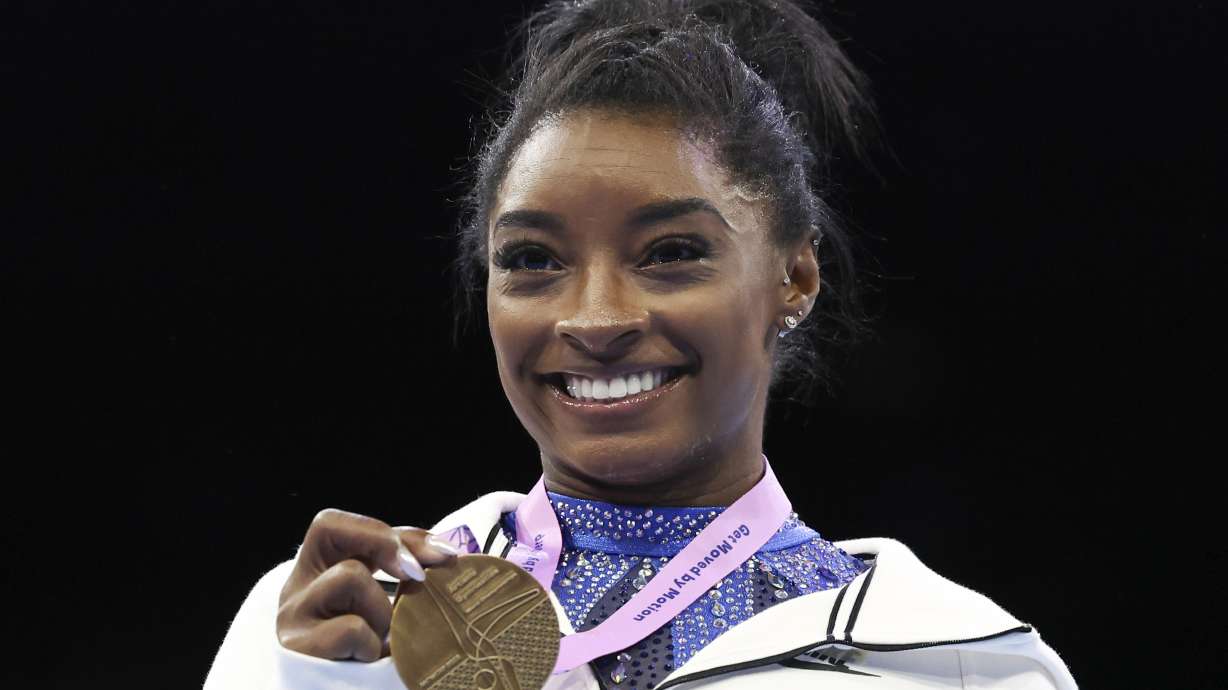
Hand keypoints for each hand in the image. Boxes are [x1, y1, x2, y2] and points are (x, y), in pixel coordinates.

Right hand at [276, 508, 459, 660]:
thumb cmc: (367, 651)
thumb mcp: (383, 605)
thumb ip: (403, 574)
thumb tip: (449, 556)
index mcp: (318, 569)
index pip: (343, 522)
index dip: (395, 532)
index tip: (443, 556)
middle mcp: (297, 585)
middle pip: (326, 526)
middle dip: (384, 543)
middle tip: (417, 576)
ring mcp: (292, 614)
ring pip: (348, 575)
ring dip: (382, 610)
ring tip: (383, 640)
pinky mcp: (297, 647)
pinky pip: (352, 627)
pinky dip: (372, 645)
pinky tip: (369, 660)